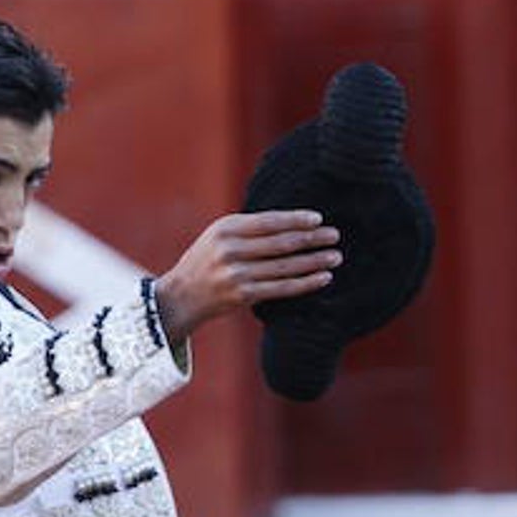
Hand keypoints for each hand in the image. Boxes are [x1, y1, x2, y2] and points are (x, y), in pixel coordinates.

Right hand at [155, 210, 339, 345]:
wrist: (180, 297)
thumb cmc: (206, 261)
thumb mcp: (218, 236)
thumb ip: (249, 228)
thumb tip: (293, 222)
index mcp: (225, 229)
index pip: (268, 221)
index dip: (296, 219)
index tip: (318, 219)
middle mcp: (230, 250)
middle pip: (281, 243)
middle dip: (312, 238)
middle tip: (334, 236)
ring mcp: (236, 274)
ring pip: (285, 266)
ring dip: (314, 261)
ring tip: (335, 256)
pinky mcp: (242, 295)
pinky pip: (282, 288)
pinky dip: (305, 282)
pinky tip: (323, 277)